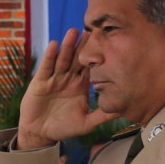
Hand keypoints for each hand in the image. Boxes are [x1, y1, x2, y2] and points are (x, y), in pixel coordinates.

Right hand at [17, 28, 118, 149]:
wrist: (40, 133)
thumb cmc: (64, 128)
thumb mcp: (87, 123)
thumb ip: (103, 116)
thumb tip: (124, 111)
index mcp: (81, 86)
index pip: (91, 67)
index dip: (98, 55)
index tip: (108, 42)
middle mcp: (68, 79)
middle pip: (77, 59)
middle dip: (84, 45)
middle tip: (93, 29)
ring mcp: (54, 79)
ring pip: (62, 59)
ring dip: (68, 45)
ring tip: (74, 32)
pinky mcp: (40, 82)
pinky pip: (46, 67)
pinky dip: (50, 56)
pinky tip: (54, 44)